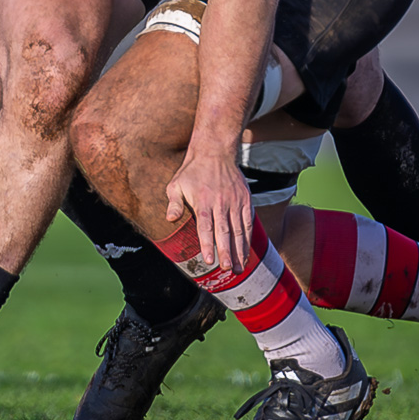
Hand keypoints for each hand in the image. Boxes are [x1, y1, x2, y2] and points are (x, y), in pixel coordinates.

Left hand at [165, 147, 252, 277]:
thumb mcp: (176, 184)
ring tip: (238, 268)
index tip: (209, 261)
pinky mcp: (245, 198)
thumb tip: (170, 219)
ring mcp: (235, 200)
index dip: (207, 244)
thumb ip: (174, 202)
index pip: (205, 226)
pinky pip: (248, 221)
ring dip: (239, 250)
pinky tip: (246, 253)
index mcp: (203, 200)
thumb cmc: (192, 171)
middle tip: (227, 269)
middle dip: (226, 252)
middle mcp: (220, 202)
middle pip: (224, 231)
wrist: (215, 150)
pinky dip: (248, 238)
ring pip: (239, 229)